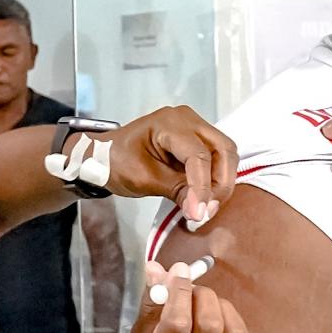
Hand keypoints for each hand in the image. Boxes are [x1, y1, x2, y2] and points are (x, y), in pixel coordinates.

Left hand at [92, 106, 237, 223]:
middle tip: (207, 210)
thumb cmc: (117, 161)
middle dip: (221, 184)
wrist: (106, 155)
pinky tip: (205, 198)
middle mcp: (188, 120)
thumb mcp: (143, 179)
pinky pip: (217, 159)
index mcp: (170, 123)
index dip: (203, 186)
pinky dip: (215, 180)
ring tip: (206, 207)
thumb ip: (175, 191)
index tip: (200, 213)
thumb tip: (200, 211)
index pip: (199, 155)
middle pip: (224, 150)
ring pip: (225, 155)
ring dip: (221, 183)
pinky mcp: (197, 141)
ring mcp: (195, 128)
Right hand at [123, 260, 250, 332]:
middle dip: (201, 295)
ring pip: (232, 331)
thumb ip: (149, 304)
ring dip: (220, 305)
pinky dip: (233, 320)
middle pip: (209, 324)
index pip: (176, 323)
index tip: (178, 272)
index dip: (180, 291)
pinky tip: (219, 319)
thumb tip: (156, 267)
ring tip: (205, 303)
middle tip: (191, 289)